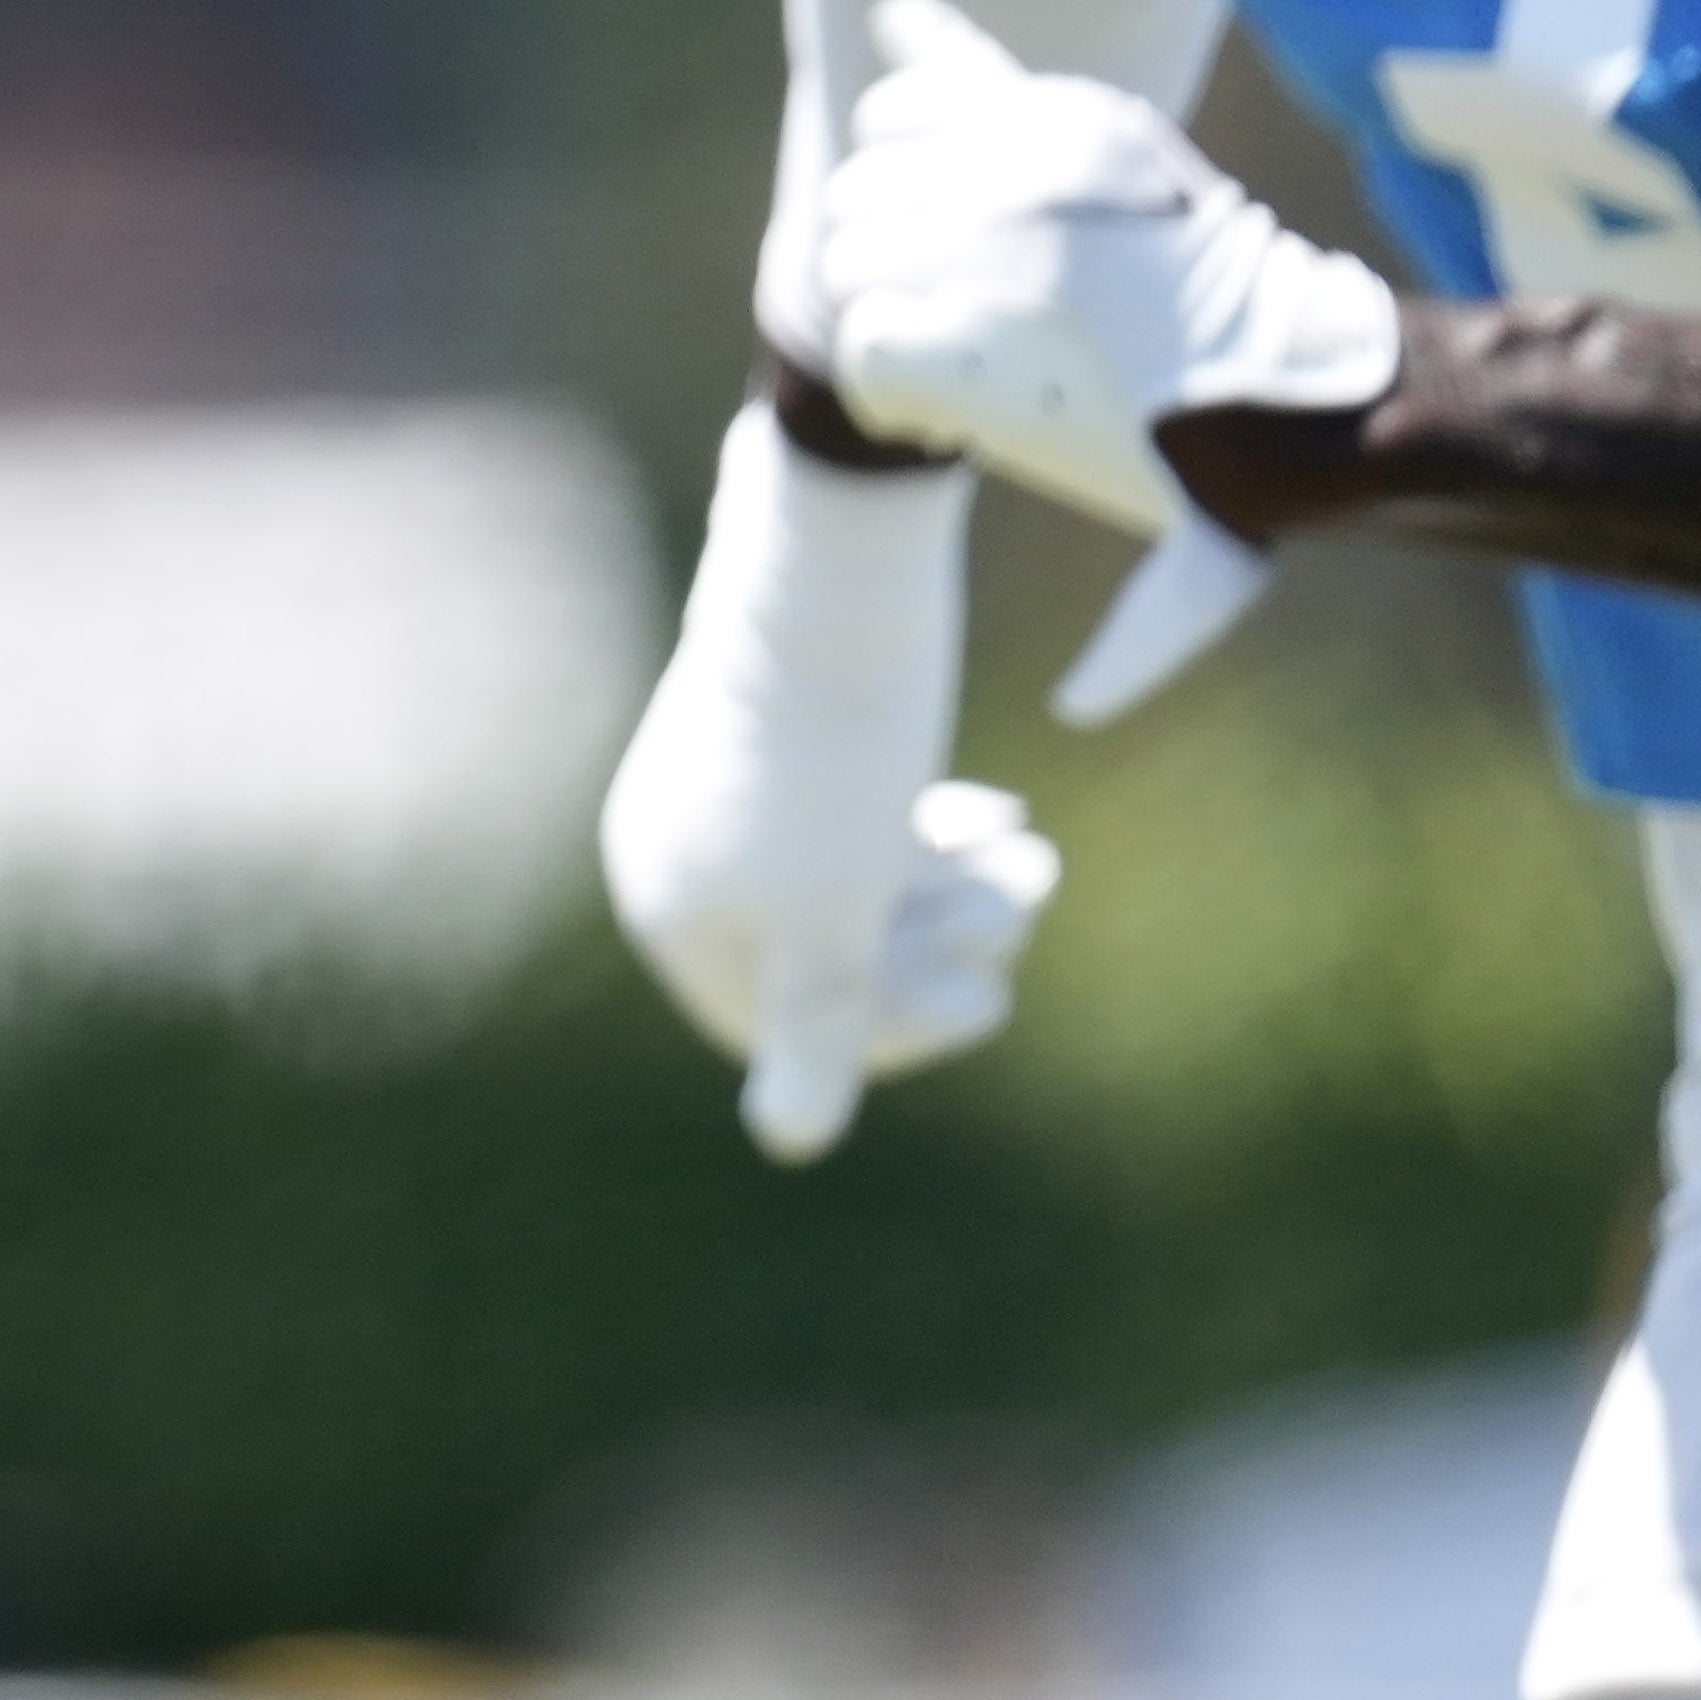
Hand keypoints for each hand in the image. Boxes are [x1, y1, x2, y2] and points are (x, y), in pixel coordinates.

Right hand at [603, 406, 1060, 1164]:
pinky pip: (853, 825)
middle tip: (1027, 899)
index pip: (781, 1026)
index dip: (893, 1028)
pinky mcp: (782, 739)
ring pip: (854, 887)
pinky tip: (995, 815)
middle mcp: (683, 853)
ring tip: (1032, 855)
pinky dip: (927, 835)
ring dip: (954, 891)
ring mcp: (730, 794)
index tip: (987, 997)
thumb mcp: (840, 905)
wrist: (840, 555)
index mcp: (668, 902)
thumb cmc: (836, 749)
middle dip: (939, 944)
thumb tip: (791, 1143)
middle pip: (824, 956)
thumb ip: (821, 1025)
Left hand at [805, 0, 1402, 547]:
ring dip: (895, 318)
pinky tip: (949, 408)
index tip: (971, 226)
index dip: (911, 178)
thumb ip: (985, 80)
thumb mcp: (1103, 146)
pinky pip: (859, 347)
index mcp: (1047, 116)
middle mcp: (1007, 171)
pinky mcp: (963, 351)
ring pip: (843, 266)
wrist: (1286, 388)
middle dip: (895, 254)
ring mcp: (984, 258)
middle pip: (856, 196)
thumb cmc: (1193, 272)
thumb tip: (889, 10)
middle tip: (981, 309)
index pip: (893, 112)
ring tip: (973, 356)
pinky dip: (893, 388)